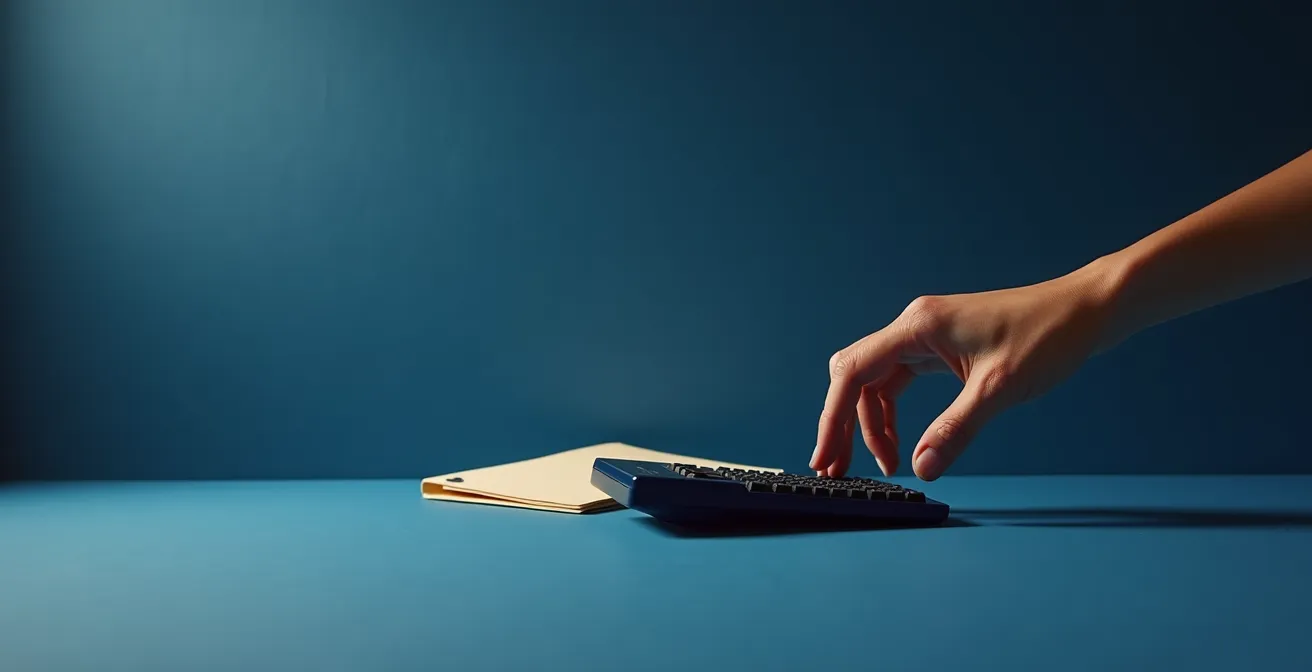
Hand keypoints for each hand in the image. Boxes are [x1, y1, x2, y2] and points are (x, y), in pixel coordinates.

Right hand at [810, 267, 1116, 480]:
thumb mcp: (1000, 389)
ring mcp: (925, 336)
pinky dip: (893, 413)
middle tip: (839, 467)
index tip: (826, 455)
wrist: (1084, 311)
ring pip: (876, 382)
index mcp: (918, 327)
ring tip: (883, 464)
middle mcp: (914, 327)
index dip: (833, 418)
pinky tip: (903, 441)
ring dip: (871, 423)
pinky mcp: (940, 348)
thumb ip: (956, 429)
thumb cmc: (1048, 337)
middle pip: (855, 376)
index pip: (854, 373)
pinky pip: (899, 382)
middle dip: (843, 423)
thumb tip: (921, 468)